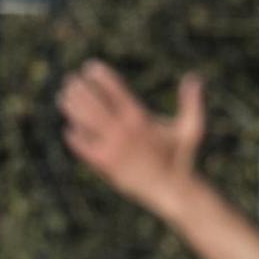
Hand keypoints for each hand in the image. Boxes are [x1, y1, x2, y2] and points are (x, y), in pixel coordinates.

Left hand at [59, 61, 205, 211]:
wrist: (172, 191)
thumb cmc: (181, 158)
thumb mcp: (191, 129)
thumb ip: (192, 103)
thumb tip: (195, 77)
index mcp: (140, 118)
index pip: (114, 89)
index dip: (100, 75)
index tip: (90, 67)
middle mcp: (123, 131)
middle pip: (93, 103)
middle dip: (80, 88)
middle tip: (71, 80)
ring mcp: (112, 148)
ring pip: (85, 122)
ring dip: (72, 108)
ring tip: (63, 98)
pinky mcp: (106, 165)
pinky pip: (84, 148)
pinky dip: (75, 139)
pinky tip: (69, 130)